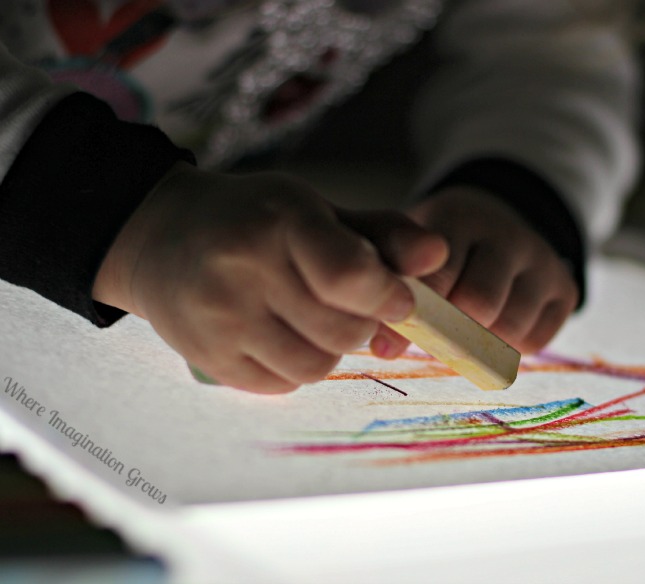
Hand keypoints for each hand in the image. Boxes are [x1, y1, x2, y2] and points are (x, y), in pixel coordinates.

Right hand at [92, 162, 446, 392]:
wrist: (160, 237)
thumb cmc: (251, 219)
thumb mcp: (315, 209)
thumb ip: (381, 233)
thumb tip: (439, 255)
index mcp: (280, 223)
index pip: (350, 276)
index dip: (388, 295)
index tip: (400, 298)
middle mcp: (245, 271)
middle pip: (344, 331)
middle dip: (364, 323)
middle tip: (351, 305)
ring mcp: (221, 319)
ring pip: (317, 366)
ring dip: (332, 349)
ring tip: (314, 318)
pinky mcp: (209, 357)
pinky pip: (284, 384)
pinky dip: (298, 367)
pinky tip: (282, 335)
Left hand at [371, 186, 578, 357]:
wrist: (494, 224)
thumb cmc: (436, 249)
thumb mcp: (407, 247)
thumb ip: (392, 286)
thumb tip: (385, 348)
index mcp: (460, 218)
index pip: (438, 276)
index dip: (414, 314)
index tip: (389, 340)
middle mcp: (509, 235)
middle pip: (479, 305)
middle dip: (449, 330)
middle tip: (431, 335)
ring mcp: (543, 261)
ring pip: (509, 329)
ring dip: (479, 343)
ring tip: (460, 332)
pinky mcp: (566, 289)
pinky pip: (534, 341)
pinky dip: (508, 349)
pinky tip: (491, 331)